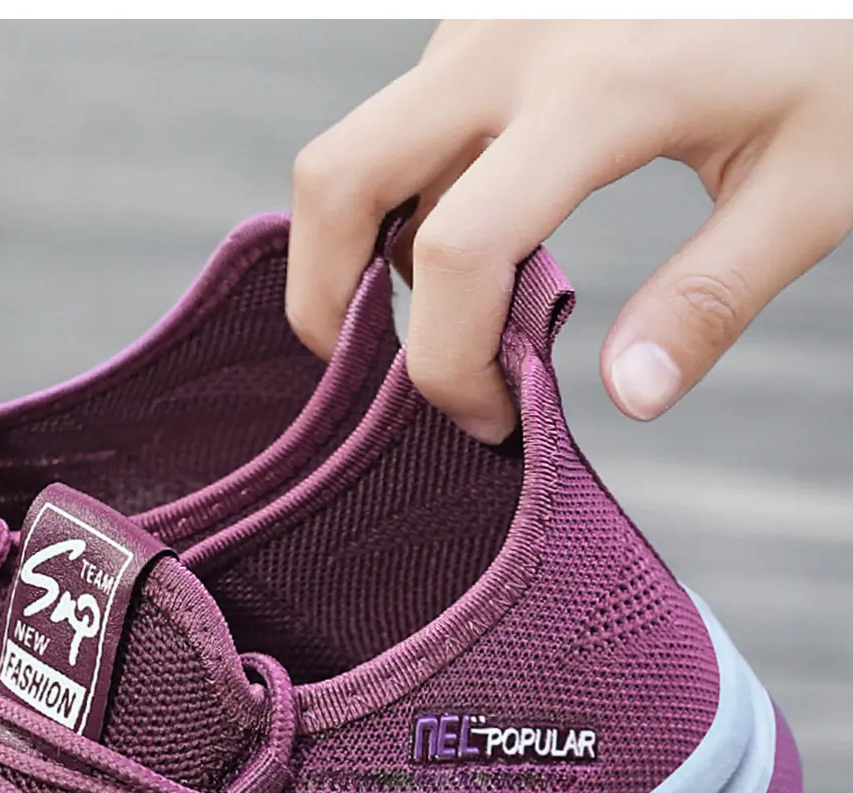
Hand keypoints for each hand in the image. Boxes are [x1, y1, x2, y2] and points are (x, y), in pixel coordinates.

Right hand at [288, 22, 852, 442]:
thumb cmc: (839, 34)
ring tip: (453, 314)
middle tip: (371, 376)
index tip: (494, 419)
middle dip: (324, 300)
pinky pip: (403, 123)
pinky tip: (483, 240)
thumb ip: (714, 295)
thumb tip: (627, 399)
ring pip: (358, 152)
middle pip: (341, 181)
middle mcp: (511, 40)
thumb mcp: (818, 174)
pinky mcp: (486, 17)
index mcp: (596, 87)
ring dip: (367, 252)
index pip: (457, 255)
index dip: (450, 367)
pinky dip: (408, 201)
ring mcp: (486, 19)